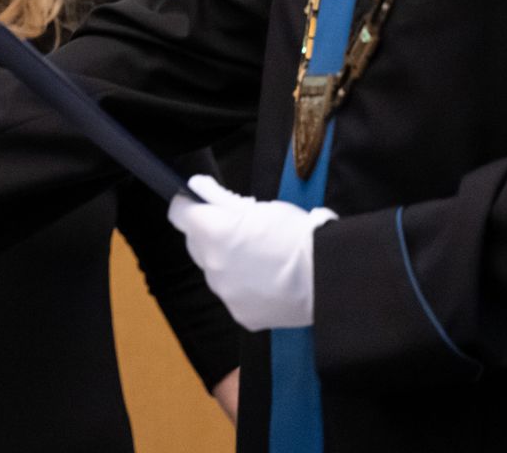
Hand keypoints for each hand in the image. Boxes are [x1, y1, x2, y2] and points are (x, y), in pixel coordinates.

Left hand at [166, 174, 335, 330]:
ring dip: (227, 263)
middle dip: (209, 235)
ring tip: (260, 260)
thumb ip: (224, 201)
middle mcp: (210, 265)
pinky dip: (244, 288)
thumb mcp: (261, 207)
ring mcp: (224, 293)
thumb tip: (200, 191)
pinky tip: (268, 282)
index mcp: (212, 231)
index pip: (179, 214)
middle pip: (195, 244)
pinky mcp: (240, 315)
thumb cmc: (297, 234)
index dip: (188, 205)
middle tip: (238, 231)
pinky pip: (233, 295)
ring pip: (215, 271)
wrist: (327, 277)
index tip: (198, 203)